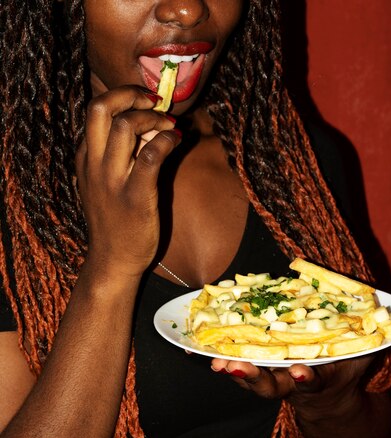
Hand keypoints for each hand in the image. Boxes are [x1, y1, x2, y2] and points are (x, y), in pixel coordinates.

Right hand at [75, 84, 180, 282]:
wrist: (113, 261)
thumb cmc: (115, 222)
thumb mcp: (104, 183)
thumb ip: (118, 154)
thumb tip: (149, 126)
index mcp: (86, 158)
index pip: (95, 110)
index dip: (122, 98)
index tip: (145, 102)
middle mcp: (94, 164)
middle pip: (99, 108)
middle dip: (130, 95)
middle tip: (155, 103)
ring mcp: (112, 180)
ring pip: (125, 126)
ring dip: (153, 118)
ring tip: (169, 125)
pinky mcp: (135, 196)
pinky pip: (151, 156)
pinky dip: (167, 140)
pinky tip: (177, 141)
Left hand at [211, 354, 373, 422]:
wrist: (327, 401)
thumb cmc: (342, 372)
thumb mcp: (357, 361)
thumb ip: (363, 345)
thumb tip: (378, 319)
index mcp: (316, 381)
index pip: (312, 381)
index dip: (306, 377)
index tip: (301, 371)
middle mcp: (289, 383)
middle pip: (269, 386)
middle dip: (253, 377)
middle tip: (236, 367)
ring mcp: (270, 378)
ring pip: (249, 379)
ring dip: (231, 370)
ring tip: (215, 362)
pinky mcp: (256, 369)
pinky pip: (237, 365)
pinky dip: (221, 359)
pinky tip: (203, 348)